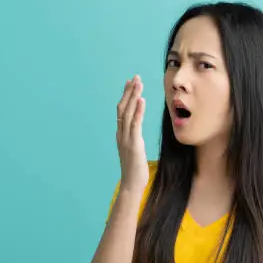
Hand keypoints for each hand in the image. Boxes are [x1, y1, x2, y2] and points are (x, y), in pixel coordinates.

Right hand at [116, 75, 148, 193]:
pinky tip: (141, 100)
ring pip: (127, 113)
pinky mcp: (133, 144)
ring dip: (133, 97)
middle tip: (135, 77)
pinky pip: (135, 124)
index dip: (125, 96)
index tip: (130, 83)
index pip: (121, 111)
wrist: (132, 184)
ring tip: (138, 83)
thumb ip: (134, 141)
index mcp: (121, 135)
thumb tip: (137, 135)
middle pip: (122, 108)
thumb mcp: (134, 151)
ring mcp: (126, 138)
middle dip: (129, 91)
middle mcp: (121, 134)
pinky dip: (137, 111)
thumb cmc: (136, 171)